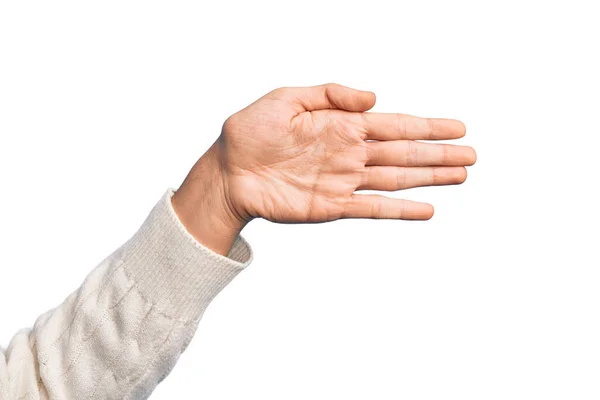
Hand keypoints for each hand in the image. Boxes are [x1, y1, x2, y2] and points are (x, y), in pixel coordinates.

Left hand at [172, 83, 475, 254]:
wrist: (228, 170)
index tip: (457, 127)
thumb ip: (331, 94)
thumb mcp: (287, 99)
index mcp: (342, 125)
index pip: (394, 124)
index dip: (427, 125)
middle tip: (472, 155)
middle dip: (438, 154)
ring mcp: (343, 180)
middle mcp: (349, 152)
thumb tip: (372, 98)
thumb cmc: (251, 131)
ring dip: (428, 178)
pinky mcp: (331, 206)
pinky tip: (425, 209)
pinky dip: (399, 210)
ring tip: (460, 175)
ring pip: (395, 179)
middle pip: (403, 153)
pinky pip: (372, 208)